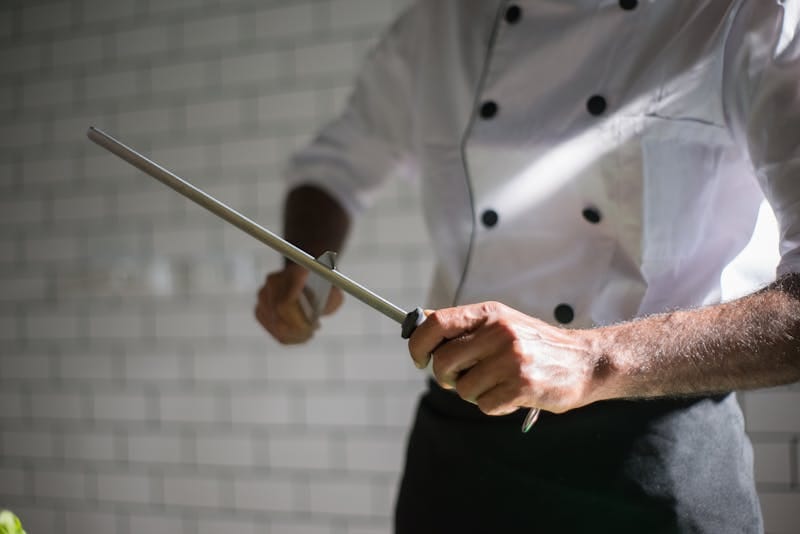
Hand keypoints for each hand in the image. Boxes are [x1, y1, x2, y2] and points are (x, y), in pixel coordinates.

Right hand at [255, 263, 343, 343]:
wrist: (307, 277)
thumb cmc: (323, 286)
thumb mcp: (334, 291)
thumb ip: (331, 300)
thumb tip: (322, 311)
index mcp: (293, 272)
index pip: (286, 305)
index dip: (300, 322)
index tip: (315, 326)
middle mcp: (273, 282)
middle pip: (278, 320)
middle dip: (297, 332)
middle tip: (311, 332)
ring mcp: (263, 296)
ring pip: (276, 328)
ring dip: (294, 335)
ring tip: (308, 330)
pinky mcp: (260, 309)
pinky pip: (272, 331)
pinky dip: (288, 337)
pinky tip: (298, 332)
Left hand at [408, 302, 606, 415]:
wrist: (585, 361)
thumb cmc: (536, 344)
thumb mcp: (501, 322)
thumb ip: (463, 324)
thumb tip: (419, 321)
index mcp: (490, 313)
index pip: (436, 323)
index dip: (418, 344)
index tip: (418, 358)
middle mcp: (499, 332)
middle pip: (443, 361)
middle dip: (445, 376)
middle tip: (460, 378)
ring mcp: (512, 359)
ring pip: (462, 388)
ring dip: (473, 392)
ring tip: (496, 383)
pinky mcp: (523, 386)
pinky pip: (485, 405)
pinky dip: (493, 405)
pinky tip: (511, 394)